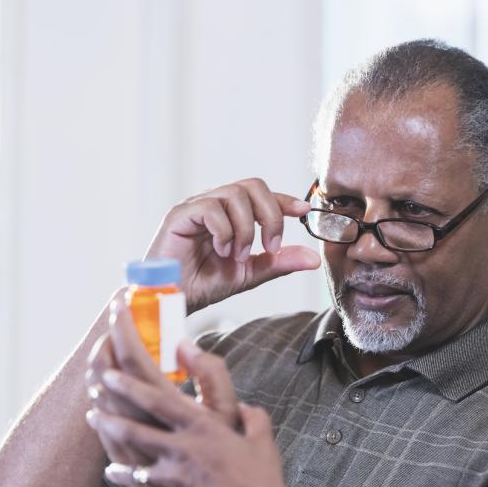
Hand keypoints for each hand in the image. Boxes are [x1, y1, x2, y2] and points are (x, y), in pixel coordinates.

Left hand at [89, 371, 286, 486]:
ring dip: (117, 462)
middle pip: (135, 430)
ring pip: (135, 466)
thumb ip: (253, 416)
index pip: (156, 400)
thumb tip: (247, 407)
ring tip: (107, 463)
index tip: (109, 375)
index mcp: (201, 426)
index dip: (129, 386)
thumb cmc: (263, 476)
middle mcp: (182, 447)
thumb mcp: (261, 437)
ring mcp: (176, 477)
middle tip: (91, 412)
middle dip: (109, 419)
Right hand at [145, 178, 319, 312]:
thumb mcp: (249, 274)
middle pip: (253, 186)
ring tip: (237, 255)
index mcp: (230, 214)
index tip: (303, 211)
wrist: (174, 300)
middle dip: (270, 215)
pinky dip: (224, 231)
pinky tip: (219, 251)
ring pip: (235, 195)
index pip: (261, 195)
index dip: (284, 200)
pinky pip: (211, 207)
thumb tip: (313, 258)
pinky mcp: (180, 214)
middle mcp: (214, 205)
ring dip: (245, 229)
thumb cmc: (204, 285)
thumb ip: (278, 262)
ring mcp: (196, 206)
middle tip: (269, 247)